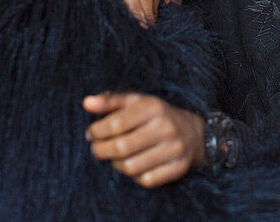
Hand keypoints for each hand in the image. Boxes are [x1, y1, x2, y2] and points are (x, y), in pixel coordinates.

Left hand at [83, 93, 205, 187]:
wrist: (193, 132)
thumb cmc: (155, 115)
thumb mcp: (136, 101)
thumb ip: (110, 101)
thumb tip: (86, 103)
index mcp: (153, 107)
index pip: (116, 123)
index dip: (97, 131)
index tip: (91, 134)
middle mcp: (166, 127)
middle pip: (121, 148)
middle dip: (101, 150)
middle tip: (96, 149)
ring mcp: (174, 149)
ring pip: (131, 167)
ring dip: (115, 164)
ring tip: (113, 157)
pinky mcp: (178, 168)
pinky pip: (146, 180)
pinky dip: (133, 176)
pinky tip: (131, 165)